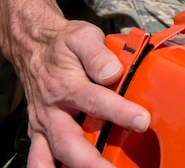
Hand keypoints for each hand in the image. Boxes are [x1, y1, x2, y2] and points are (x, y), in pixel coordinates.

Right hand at [0, 0, 149, 167]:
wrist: (33, 47)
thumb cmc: (64, 44)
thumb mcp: (82, 37)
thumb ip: (98, 55)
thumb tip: (113, 71)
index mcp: (66, 85)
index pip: (96, 101)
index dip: (120, 112)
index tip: (142, 121)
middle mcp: (52, 110)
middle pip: (70, 141)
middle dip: (92, 160)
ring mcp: (44, 124)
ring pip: (53, 155)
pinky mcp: (39, 132)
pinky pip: (38, 157)